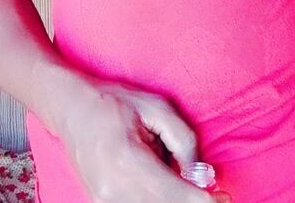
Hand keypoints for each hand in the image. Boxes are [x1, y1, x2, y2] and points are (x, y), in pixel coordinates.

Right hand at [58, 77, 217, 201]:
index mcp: (128, 160)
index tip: (223, 196)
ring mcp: (104, 202)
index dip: (204, 200)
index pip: (175, 195)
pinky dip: (157, 199)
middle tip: (214, 194)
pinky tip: (161, 182)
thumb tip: (201, 176)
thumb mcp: (156, 107)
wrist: (71, 109)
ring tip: (179, 178)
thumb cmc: (114, 102)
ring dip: (173, 200)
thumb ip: (183, 140)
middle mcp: (113, 189)